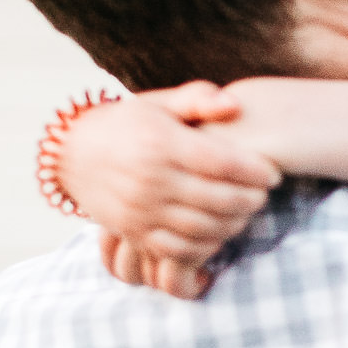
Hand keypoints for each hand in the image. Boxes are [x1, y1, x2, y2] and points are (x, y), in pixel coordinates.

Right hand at [56, 82, 281, 297]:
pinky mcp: (132, 232)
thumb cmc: (129, 122)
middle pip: (217, 199)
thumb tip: (235, 105)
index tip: (273, 173)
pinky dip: (205, 246)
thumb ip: (199, 99)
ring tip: (246, 213)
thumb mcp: (160, 102)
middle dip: (250, 200)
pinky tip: (219, 232)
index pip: (222, 162)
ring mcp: (140, 210)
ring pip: (201, 228)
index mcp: (162, 143)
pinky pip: (177, 249)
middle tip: (264, 195)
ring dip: (233, 224)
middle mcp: (150, 179)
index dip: (255, 171)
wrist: (73, 152)